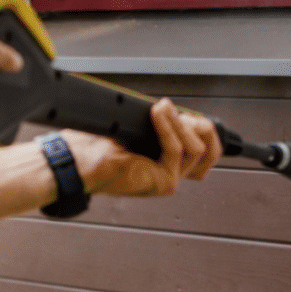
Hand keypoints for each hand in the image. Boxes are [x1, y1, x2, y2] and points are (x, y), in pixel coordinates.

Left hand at [60, 98, 222, 197]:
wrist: (80, 160)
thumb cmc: (99, 145)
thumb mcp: (138, 128)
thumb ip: (163, 123)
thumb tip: (178, 108)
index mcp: (167, 162)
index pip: (207, 149)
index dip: (204, 128)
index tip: (193, 113)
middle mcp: (172, 173)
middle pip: (210, 150)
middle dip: (200, 125)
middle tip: (179, 112)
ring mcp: (169, 180)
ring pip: (196, 148)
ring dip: (179, 122)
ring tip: (162, 109)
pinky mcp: (164, 183)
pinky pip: (176, 150)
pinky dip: (168, 127)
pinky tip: (158, 114)